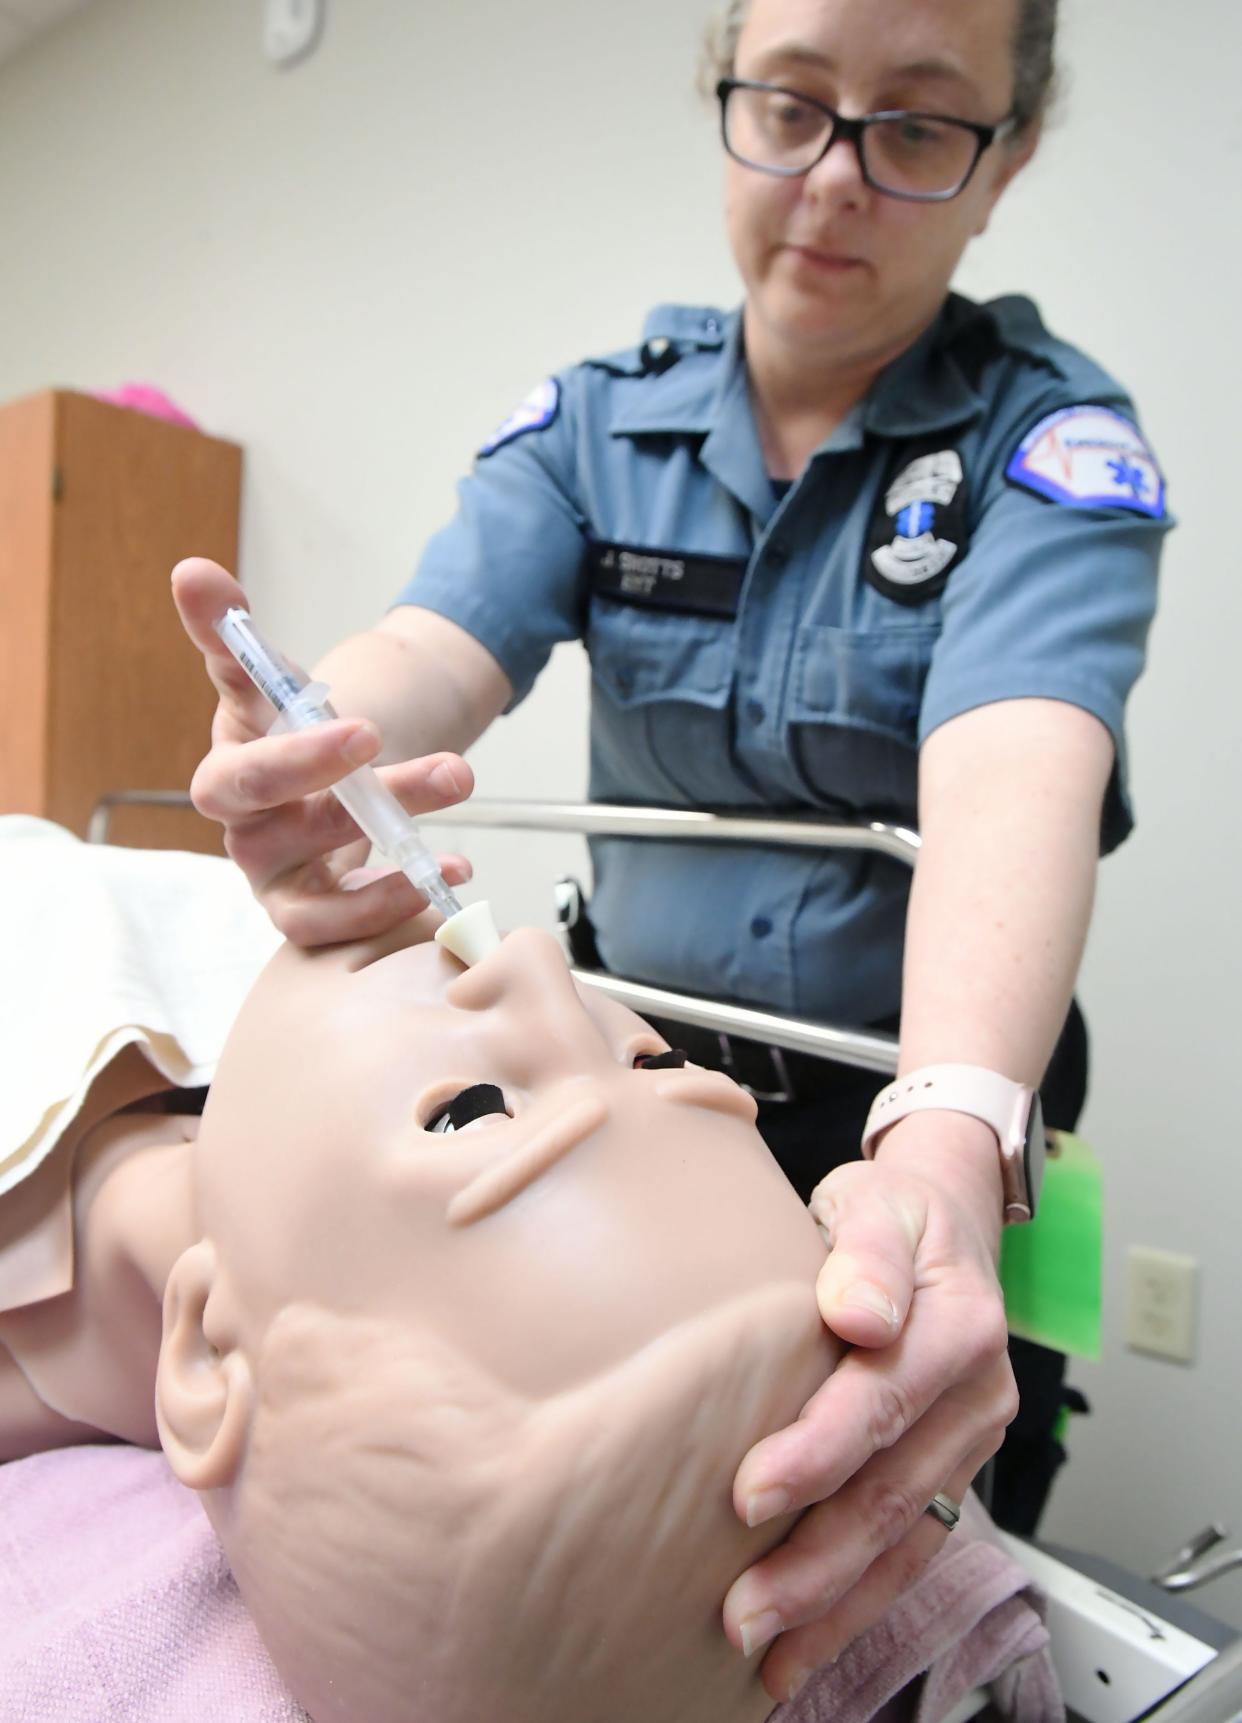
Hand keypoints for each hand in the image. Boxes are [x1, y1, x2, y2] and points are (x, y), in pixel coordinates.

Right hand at [171, 557, 473, 944]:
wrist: (324, 780)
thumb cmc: (289, 733)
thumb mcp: (271, 681)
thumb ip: (233, 633)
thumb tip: (191, 571)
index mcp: (228, 776)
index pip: (243, 776)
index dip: (300, 760)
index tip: (365, 728)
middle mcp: (247, 836)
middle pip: (288, 830)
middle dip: (366, 801)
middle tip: (441, 769)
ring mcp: (279, 883)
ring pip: (323, 888)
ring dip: (394, 860)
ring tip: (456, 831)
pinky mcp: (313, 916)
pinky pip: (344, 929)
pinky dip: (395, 904)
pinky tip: (450, 867)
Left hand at [722, 1116, 1016, 1704]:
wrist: (942, 1224)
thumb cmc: (893, 1215)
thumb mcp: (875, 1203)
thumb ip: (866, 1251)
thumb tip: (860, 1310)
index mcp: (961, 1323)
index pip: (885, 1398)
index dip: (820, 1451)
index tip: (750, 1492)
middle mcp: (978, 1395)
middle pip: (894, 1490)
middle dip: (817, 1561)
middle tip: (743, 1611)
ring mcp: (969, 1444)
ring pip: (905, 1540)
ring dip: (835, 1604)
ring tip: (768, 1654)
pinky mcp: (951, 1475)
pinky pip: (912, 1552)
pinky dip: (860, 1605)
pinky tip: (808, 1647)